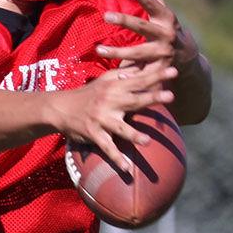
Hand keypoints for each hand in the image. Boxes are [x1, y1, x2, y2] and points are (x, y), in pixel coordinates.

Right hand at [51, 61, 176, 171]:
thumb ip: (125, 74)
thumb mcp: (104, 79)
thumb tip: (145, 64)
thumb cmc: (87, 93)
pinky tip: (127, 168)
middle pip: (133, 100)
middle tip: (170, 96)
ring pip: (119, 128)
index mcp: (113, 87)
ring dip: (133, 135)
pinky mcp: (94, 134)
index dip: (156, 75)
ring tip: (146, 141)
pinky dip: (116, 158)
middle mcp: (108, 102)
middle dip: (151, 98)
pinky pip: (107, 148)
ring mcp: (101, 119)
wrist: (59, 108)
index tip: (173, 70)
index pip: (138, 79)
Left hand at [98, 0, 200, 72]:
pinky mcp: (160, 70)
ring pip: (138, 53)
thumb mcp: (160, 12)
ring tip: (98, 49)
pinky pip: (142, 72)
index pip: (152, 2)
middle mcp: (166, 34)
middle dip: (125, 21)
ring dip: (118, 52)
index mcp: (166, 18)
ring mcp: (164, 53)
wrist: (188, 59)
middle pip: (143, 27)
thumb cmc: (166, 30)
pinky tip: (116, 75)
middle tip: (106, 15)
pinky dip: (130, 74)